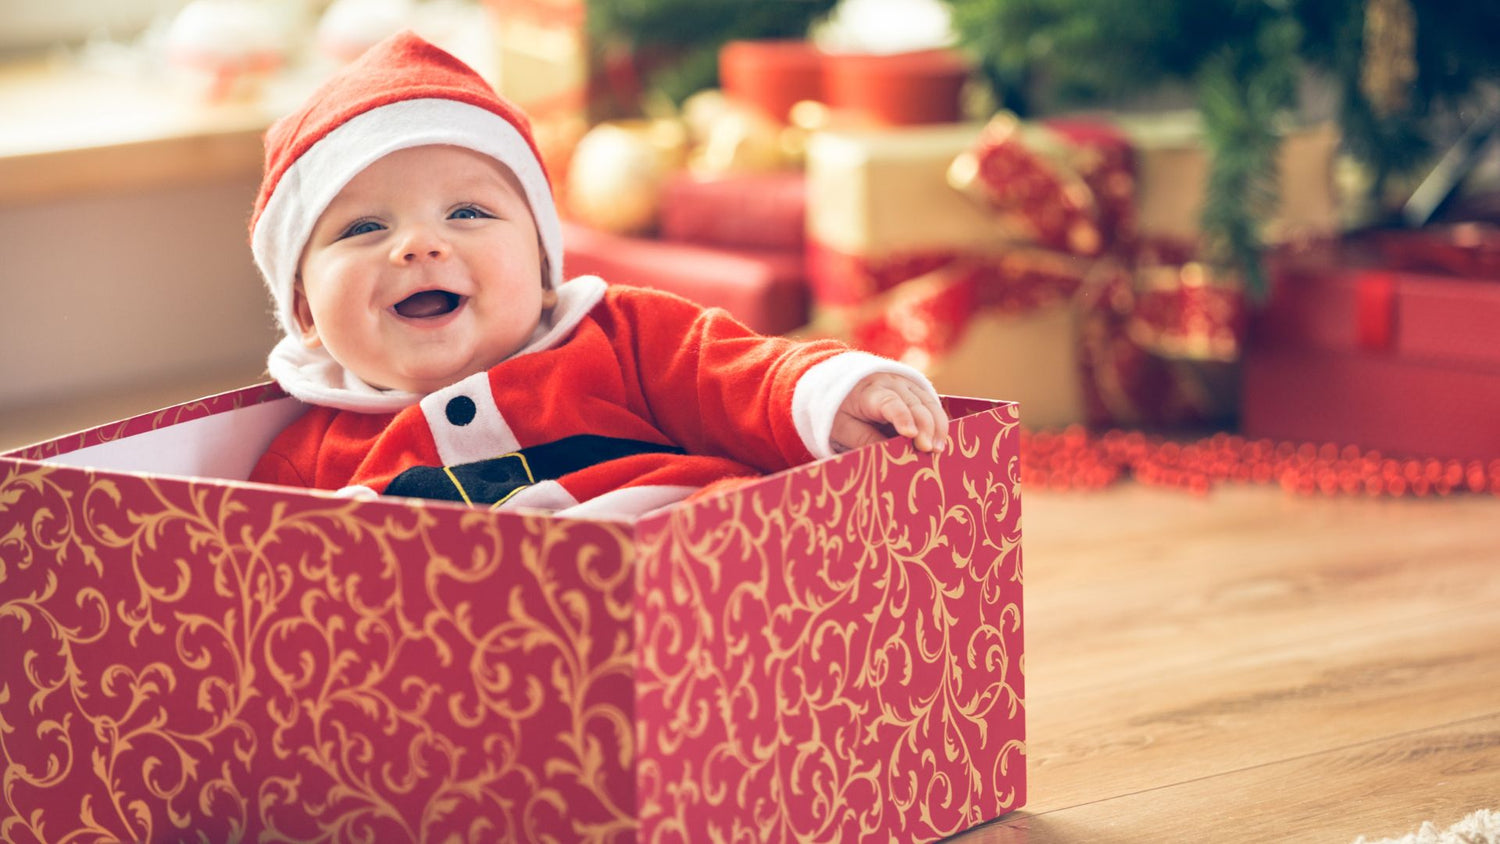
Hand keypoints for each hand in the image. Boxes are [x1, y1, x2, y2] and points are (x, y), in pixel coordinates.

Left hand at [830, 372, 949, 452]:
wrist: (844, 387)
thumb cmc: (841, 411)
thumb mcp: (843, 428)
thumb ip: (864, 440)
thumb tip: (889, 457)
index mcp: (870, 392)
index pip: (889, 402)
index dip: (901, 417)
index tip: (910, 434)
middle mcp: (892, 384)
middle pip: (914, 403)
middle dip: (925, 426)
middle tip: (928, 450)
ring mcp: (907, 385)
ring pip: (929, 402)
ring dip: (937, 426)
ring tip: (938, 449)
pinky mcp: (917, 390)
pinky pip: (932, 404)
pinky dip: (939, 422)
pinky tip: (940, 441)